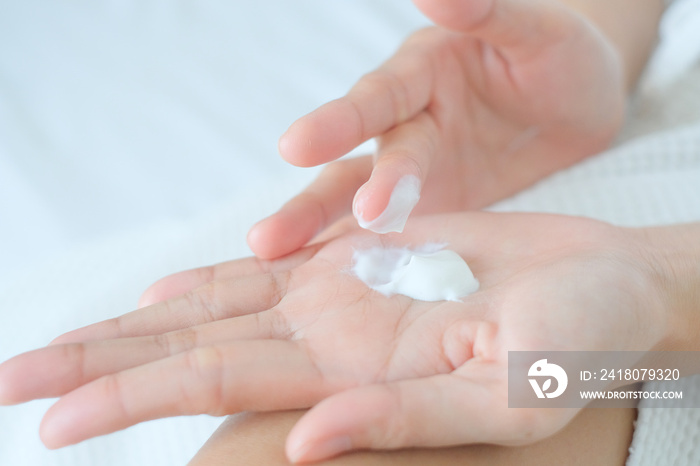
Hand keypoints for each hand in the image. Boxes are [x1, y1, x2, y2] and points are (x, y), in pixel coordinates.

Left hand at [0, 213, 666, 461]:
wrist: (609, 288)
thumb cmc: (582, 340)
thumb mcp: (508, 390)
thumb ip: (402, 417)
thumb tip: (306, 439)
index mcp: (355, 376)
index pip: (218, 384)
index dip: (132, 396)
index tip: (52, 420)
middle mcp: (329, 341)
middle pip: (190, 349)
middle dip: (99, 364)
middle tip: (9, 382)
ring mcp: (341, 300)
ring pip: (214, 307)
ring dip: (136, 322)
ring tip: (59, 343)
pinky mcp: (362, 261)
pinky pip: (269, 268)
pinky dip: (211, 279)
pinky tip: (163, 291)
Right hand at [248, 0, 625, 258]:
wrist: (578, 105)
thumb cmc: (558, 58)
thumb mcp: (537, 31)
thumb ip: (486, 14)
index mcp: (425, 74)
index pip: (380, 98)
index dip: (340, 122)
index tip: (297, 149)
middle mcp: (408, 124)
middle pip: (354, 162)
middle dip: (319, 198)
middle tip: (272, 237)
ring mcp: (416, 171)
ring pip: (354, 199)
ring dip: (315, 227)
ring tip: (268, 253)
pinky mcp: (434, 207)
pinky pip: (389, 232)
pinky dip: (353, 251)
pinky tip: (317, 278)